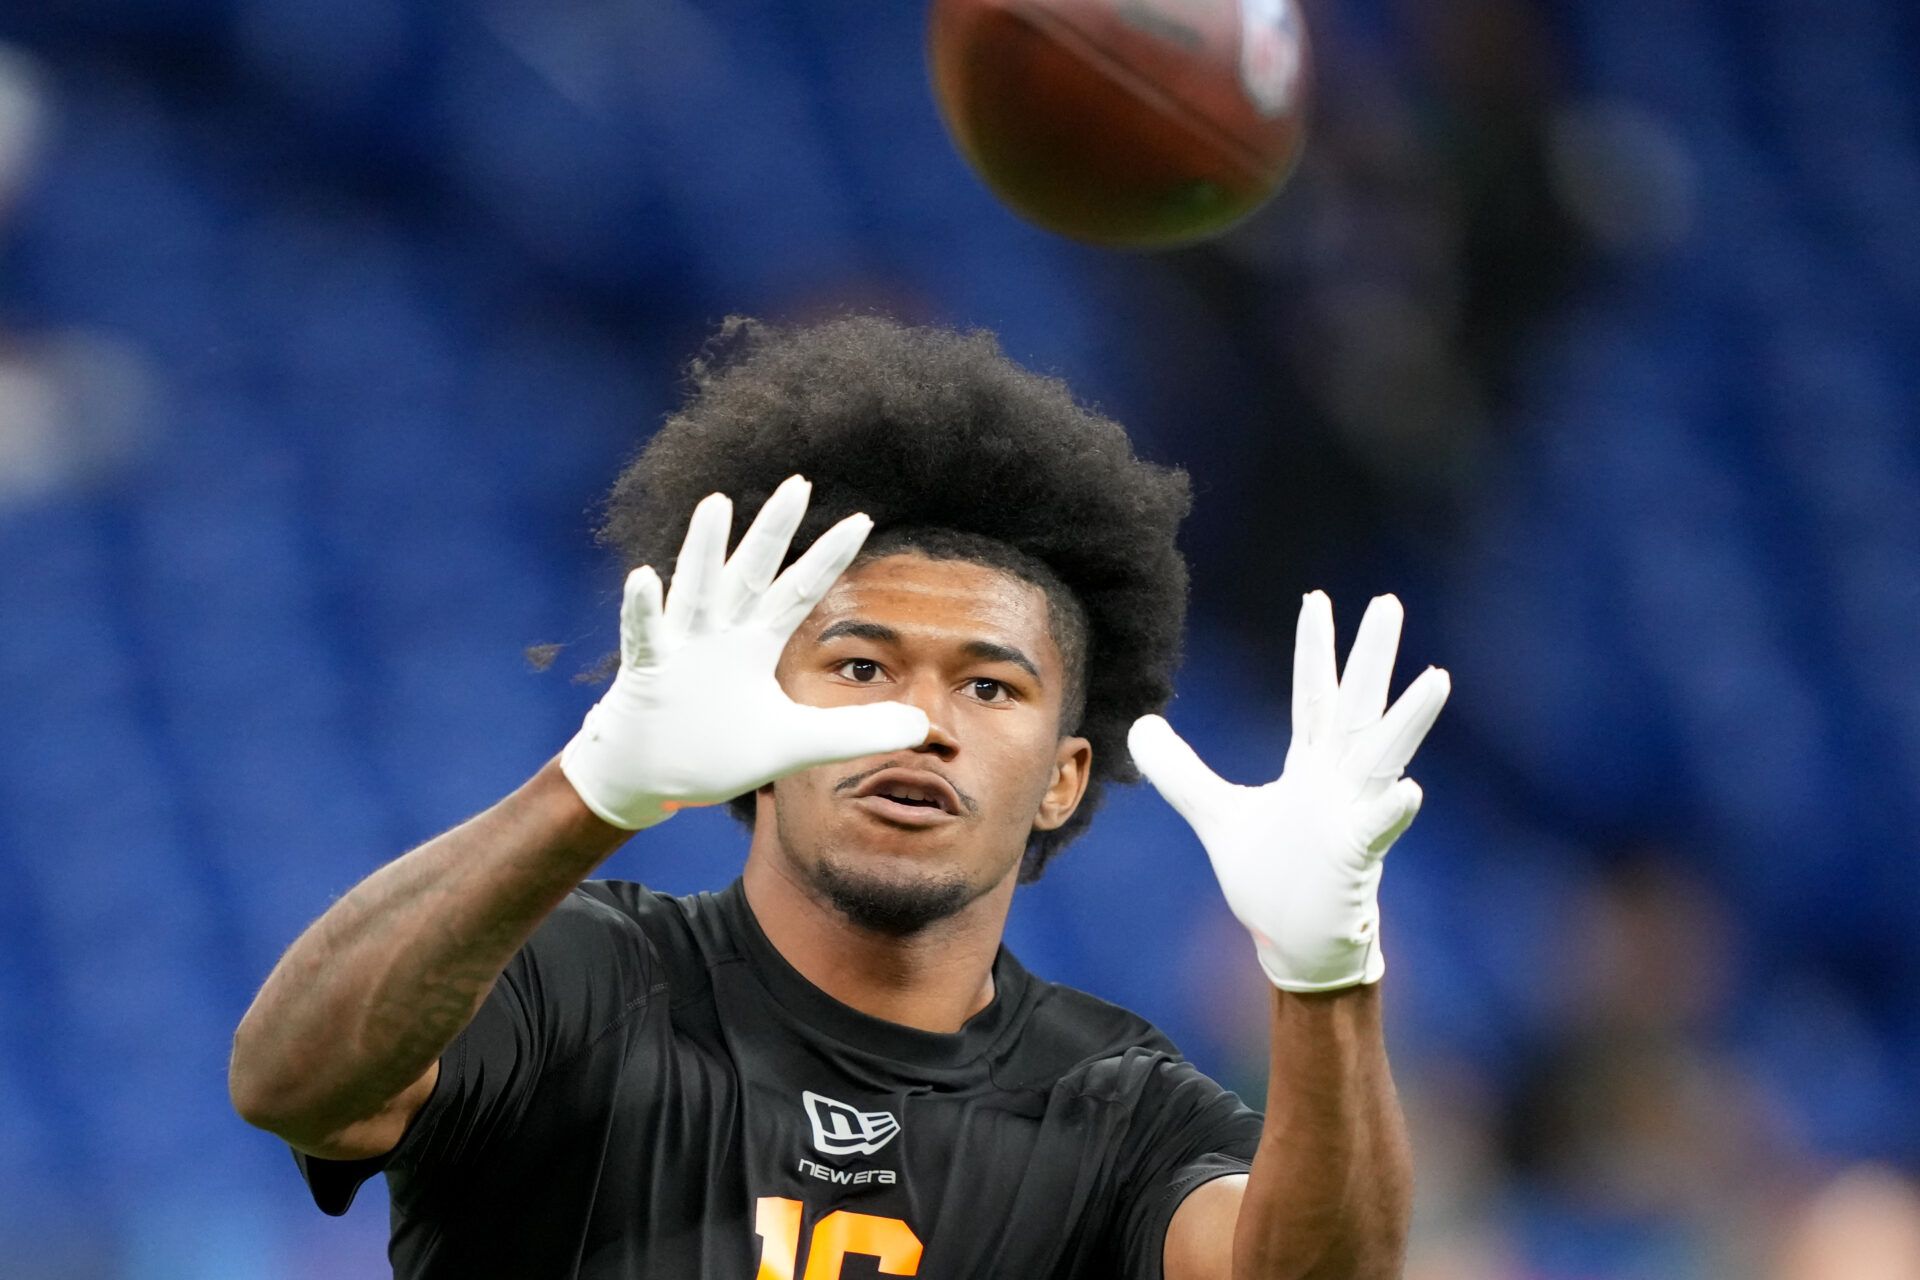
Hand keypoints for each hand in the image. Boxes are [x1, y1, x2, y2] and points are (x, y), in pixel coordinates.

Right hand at [560, 475, 930, 829]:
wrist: (646, 779)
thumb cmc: (712, 751)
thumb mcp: (795, 744)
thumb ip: (855, 732)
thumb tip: (920, 726)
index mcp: (753, 644)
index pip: (798, 591)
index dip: (828, 558)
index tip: (863, 520)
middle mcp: (718, 635)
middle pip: (752, 572)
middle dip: (774, 530)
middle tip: (799, 483)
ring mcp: (680, 649)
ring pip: (696, 589)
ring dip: (704, 549)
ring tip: (716, 502)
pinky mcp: (646, 673)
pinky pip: (646, 637)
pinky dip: (644, 610)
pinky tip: (644, 578)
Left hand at [1128, 592, 1449, 990]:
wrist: (1295, 942)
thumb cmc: (1270, 876)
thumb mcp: (1215, 815)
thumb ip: (1181, 772)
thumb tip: (1140, 728)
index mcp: (1311, 765)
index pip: (1313, 695)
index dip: (1314, 649)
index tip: (1318, 599)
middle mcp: (1339, 779)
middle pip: (1358, 706)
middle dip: (1372, 657)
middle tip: (1388, 604)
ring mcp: (1352, 814)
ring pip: (1385, 757)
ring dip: (1409, 720)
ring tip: (1435, 678)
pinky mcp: (1356, 856)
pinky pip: (1377, 828)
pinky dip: (1392, 809)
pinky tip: (1408, 790)